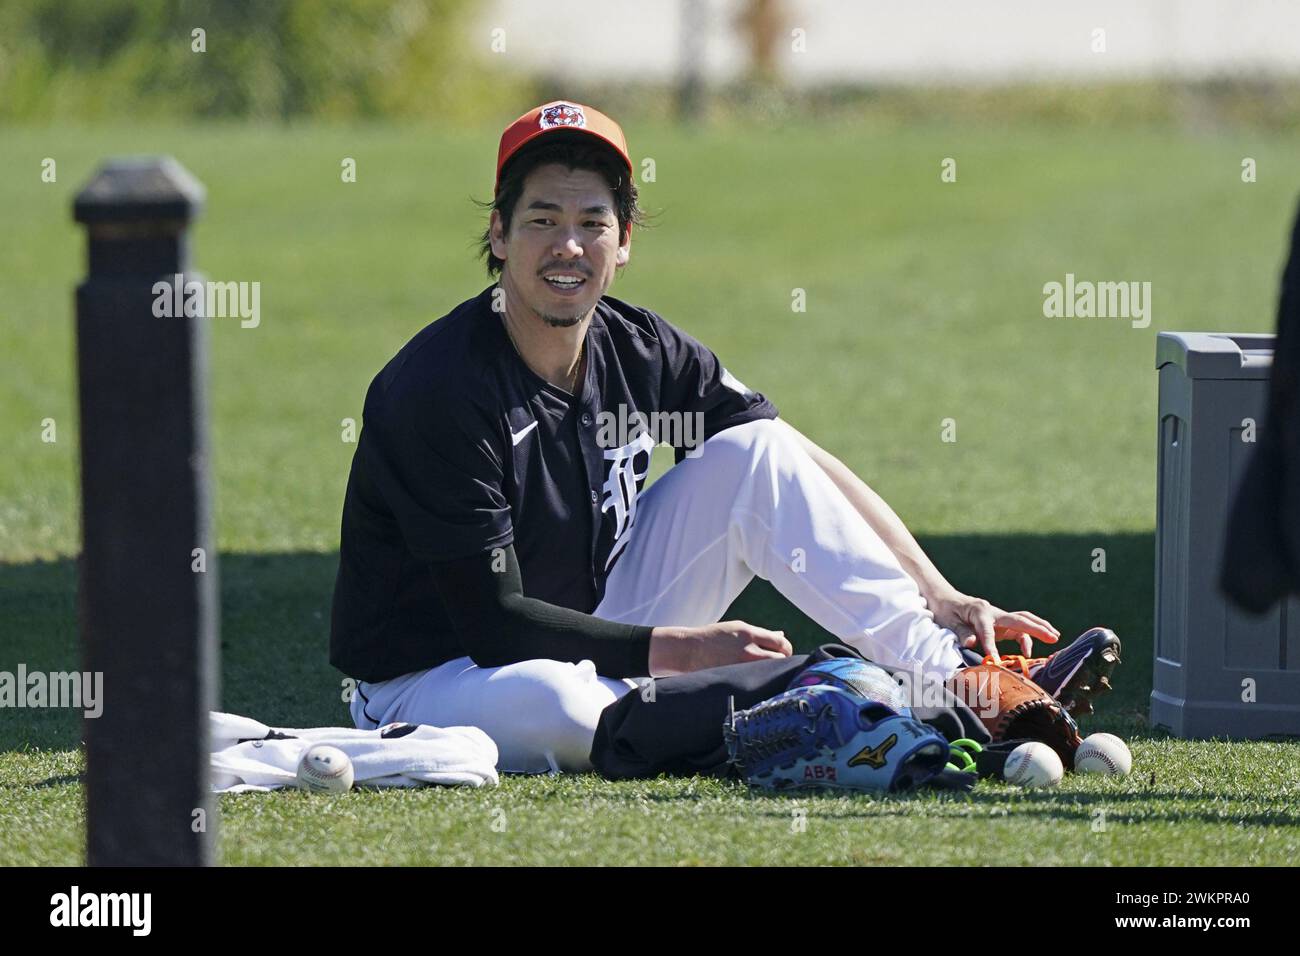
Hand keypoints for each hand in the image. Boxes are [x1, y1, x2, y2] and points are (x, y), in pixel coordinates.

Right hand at [648, 620, 791, 675]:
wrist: (689, 650)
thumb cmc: (714, 638)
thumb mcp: (737, 629)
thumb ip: (760, 634)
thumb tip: (781, 636)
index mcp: (748, 634)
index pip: (781, 643)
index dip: (787, 650)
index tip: (784, 654)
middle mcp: (748, 649)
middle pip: (780, 659)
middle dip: (783, 662)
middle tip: (778, 666)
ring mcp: (741, 665)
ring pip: (770, 672)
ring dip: (773, 672)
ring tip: (769, 674)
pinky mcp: (735, 677)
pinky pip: (756, 681)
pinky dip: (760, 681)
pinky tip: (756, 681)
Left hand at [924, 589, 1059, 660]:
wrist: (947, 601)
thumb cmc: (948, 612)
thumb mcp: (949, 623)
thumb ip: (962, 633)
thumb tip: (973, 643)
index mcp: (979, 612)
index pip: (988, 632)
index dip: (991, 647)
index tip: (994, 662)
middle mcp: (993, 612)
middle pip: (1019, 619)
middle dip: (1037, 629)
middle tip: (1053, 637)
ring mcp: (999, 616)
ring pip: (1024, 620)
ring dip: (1040, 628)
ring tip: (1055, 637)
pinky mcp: (1001, 623)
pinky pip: (1018, 629)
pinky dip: (1027, 638)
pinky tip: (1030, 650)